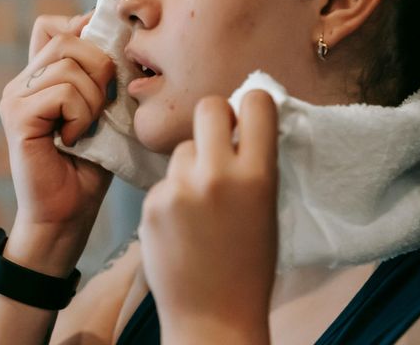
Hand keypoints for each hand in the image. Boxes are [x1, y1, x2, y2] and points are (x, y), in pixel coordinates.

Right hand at [0, 11, 114, 272]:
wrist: (67, 214)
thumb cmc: (91, 166)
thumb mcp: (104, 111)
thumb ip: (102, 76)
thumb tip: (119, 35)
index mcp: (40, 76)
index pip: (54, 25)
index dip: (85, 34)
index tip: (107, 67)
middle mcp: (22, 81)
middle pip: (67, 38)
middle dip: (100, 68)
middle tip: (102, 107)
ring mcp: (15, 97)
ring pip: (69, 64)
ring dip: (93, 98)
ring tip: (87, 128)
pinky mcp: (17, 116)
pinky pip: (63, 92)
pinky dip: (81, 115)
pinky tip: (74, 139)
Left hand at [138, 90, 278, 341]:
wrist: (213, 317)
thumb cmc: (249, 265)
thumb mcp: (267, 207)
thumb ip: (255, 163)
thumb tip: (242, 122)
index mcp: (257, 175)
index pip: (255, 102)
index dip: (251, 106)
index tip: (248, 119)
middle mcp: (217, 175)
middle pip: (208, 107)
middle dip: (215, 119)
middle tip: (219, 143)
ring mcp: (179, 189)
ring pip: (182, 149)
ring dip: (191, 164)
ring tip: (201, 206)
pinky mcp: (151, 204)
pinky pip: (164, 181)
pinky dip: (172, 196)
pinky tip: (182, 227)